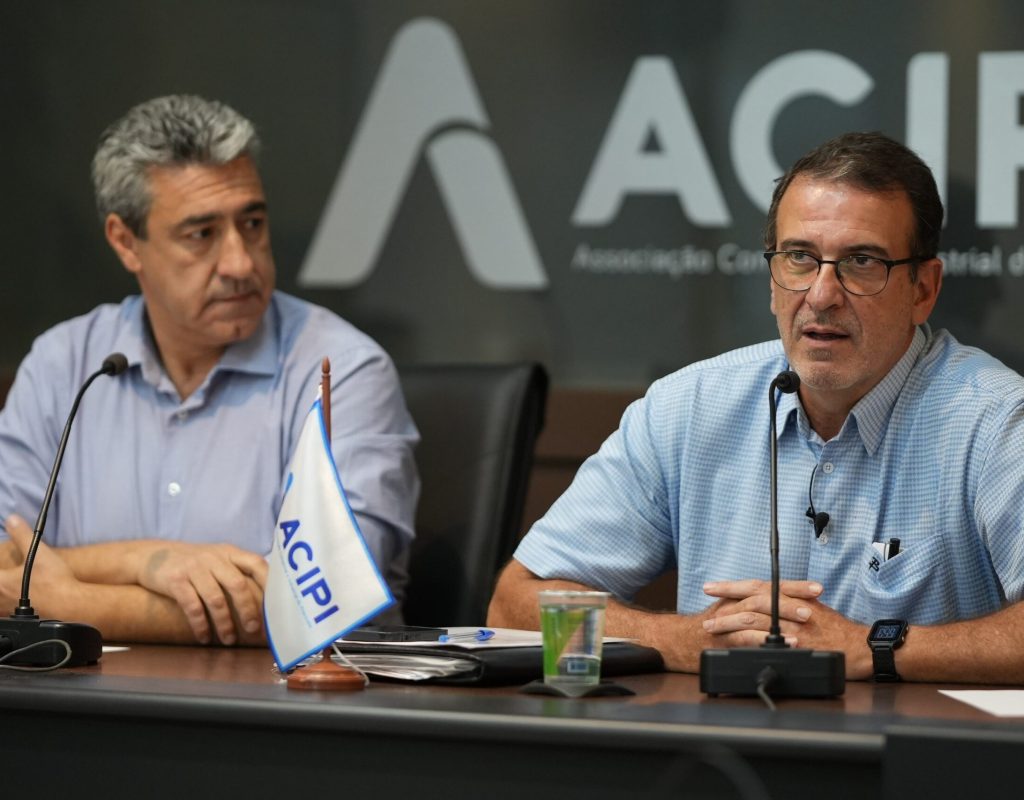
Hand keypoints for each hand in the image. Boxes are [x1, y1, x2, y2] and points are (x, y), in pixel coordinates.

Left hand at [1, 514, 77, 610]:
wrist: (68, 604)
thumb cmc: (52, 579)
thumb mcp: (37, 552)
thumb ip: (21, 535)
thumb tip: (10, 519)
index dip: (0, 566)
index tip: (3, 564)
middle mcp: (0, 597)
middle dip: (2, 577)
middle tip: (7, 574)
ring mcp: (6, 610)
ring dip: (3, 591)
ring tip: (8, 586)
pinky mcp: (16, 617)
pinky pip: (4, 612)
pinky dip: (5, 603)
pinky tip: (14, 598)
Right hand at [138, 543, 267, 644]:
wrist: (152, 555)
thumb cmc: (193, 563)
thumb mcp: (217, 559)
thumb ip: (236, 572)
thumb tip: (265, 601)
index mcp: (229, 553)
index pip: (256, 563)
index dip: (269, 583)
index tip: (277, 604)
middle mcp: (214, 558)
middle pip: (238, 585)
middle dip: (248, 609)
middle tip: (253, 629)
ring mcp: (194, 568)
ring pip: (216, 599)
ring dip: (224, 623)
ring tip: (229, 640)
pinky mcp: (176, 580)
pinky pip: (192, 606)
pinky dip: (200, 625)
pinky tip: (204, 637)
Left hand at [701, 578, 871, 677]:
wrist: (864, 648)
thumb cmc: (840, 632)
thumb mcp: (814, 610)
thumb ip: (789, 607)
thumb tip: (767, 606)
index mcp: (793, 598)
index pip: (758, 586)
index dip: (733, 585)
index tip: (712, 585)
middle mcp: (792, 608)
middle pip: (752, 598)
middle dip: (725, 598)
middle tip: (705, 598)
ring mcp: (794, 627)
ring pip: (755, 619)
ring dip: (729, 622)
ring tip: (710, 626)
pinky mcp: (798, 646)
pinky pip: (769, 643)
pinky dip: (749, 643)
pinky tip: (734, 646)